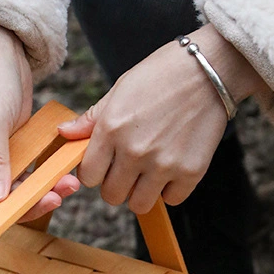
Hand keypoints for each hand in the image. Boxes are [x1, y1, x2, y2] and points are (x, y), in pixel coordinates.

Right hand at [0, 18, 77, 214]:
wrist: (0, 48)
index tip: (7, 226)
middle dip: (22, 207)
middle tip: (53, 200)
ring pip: (11, 195)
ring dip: (39, 194)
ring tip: (68, 186)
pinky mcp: (8, 156)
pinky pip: (25, 179)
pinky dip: (43, 180)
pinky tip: (64, 177)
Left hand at [58, 24, 268, 213]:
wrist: (209, 68)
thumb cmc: (160, 76)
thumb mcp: (119, 90)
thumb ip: (91, 119)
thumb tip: (63, 133)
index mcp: (111, 130)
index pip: (88, 176)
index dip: (95, 172)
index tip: (105, 163)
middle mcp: (134, 151)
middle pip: (111, 196)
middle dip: (116, 185)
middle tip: (129, 168)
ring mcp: (163, 164)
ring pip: (139, 205)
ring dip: (141, 193)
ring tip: (149, 172)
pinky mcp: (191, 171)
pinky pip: (171, 200)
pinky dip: (171, 190)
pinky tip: (172, 169)